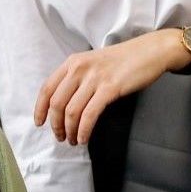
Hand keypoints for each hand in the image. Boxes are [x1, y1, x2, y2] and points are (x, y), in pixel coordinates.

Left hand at [35, 29, 185, 144]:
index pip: (46, 88)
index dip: (40, 109)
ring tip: (73, 140)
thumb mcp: (92, 63)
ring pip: (71, 111)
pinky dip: (84, 130)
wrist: (150, 51)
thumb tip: (63, 105)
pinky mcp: (110, 88)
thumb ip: (76, 78)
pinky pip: (90, 114)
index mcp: (71, 63)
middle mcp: (79, 69)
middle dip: (56, 125)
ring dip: (69, 130)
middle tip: (60, 137)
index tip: (40, 123)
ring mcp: (94, 78)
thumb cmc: (122, 60)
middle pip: (56, 103)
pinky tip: (84, 138)